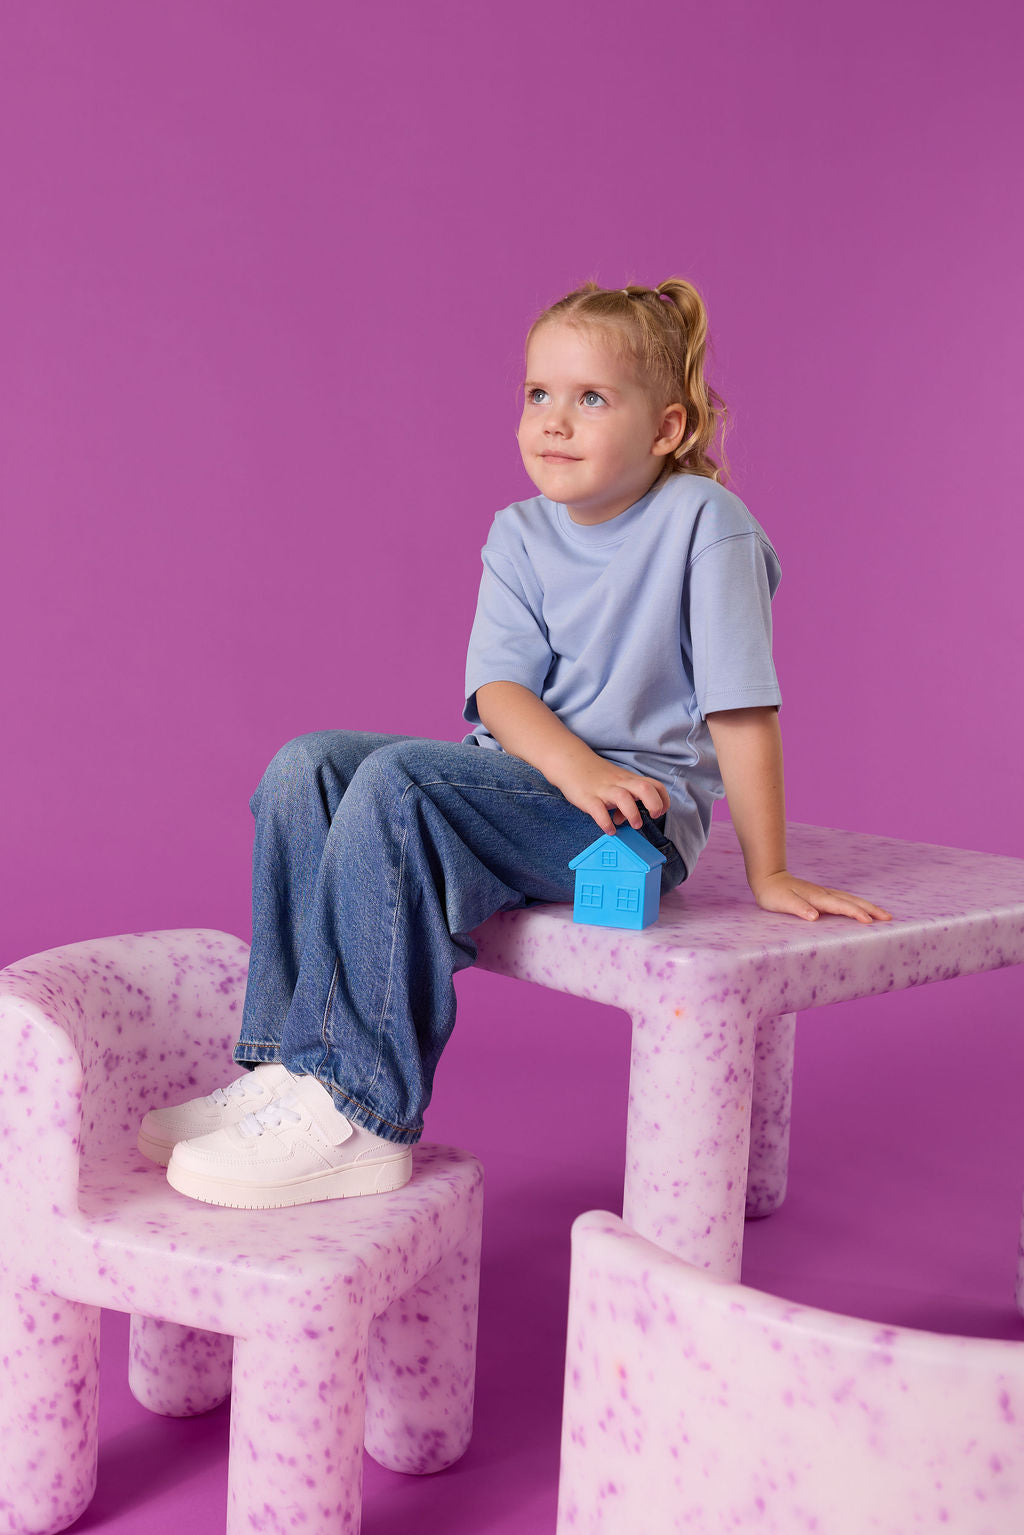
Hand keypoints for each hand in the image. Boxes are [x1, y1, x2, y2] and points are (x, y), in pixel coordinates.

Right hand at [553, 754, 670, 836]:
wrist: (570, 763)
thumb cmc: (596, 776)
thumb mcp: (615, 784)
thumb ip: (625, 801)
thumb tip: (626, 820)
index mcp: (629, 780)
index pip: (655, 785)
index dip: (663, 800)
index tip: (660, 812)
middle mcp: (619, 783)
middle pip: (644, 788)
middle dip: (654, 804)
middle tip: (653, 816)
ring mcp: (604, 790)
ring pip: (623, 797)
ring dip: (633, 813)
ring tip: (634, 825)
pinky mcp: (588, 798)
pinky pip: (598, 811)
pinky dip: (606, 823)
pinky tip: (610, 830)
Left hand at [752, 871, 892, 922]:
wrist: (768, 877)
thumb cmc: (773, 893)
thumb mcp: (782, 903)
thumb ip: (798, 908)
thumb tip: (814, 916)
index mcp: (817, 897)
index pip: (840, 906)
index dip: (855, 913)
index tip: (869, 921)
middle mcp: (824, 894)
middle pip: (853, 901)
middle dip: (871, 909)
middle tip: (889, 918)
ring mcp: (825, 893)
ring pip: (851, 899)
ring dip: (868, 906)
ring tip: (883, 915)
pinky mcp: (823, 895)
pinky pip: (845, 900)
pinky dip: (857, 905)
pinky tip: (862, 910)